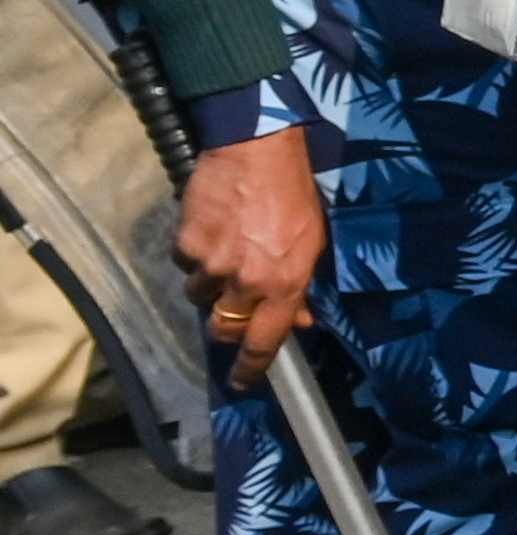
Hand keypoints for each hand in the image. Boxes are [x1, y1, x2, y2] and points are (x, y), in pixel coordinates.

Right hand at [174, 126, 325, 376]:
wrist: (255, 151)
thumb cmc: (294, 194)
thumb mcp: (313, 242)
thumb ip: (303, 285)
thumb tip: (299, 320)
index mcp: (285, 283)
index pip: (265, 341)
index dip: (252, 367)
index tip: (243, 383)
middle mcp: (247, 280)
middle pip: (224, 328)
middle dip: (226, 325)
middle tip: (232, 310)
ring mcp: (213, 263)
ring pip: (199, 295)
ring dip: (210, 284)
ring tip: (225, 254)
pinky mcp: (186, 243)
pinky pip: (184, 263)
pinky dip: (194, 254)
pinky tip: (210, 232)